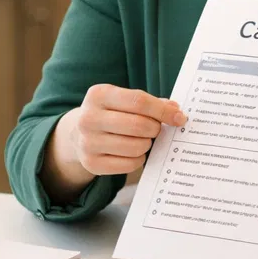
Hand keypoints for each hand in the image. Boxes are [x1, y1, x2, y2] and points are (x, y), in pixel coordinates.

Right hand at [42, 85, 185, 197]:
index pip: (139, 101)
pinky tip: (132, 152)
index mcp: (98, 94)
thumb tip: (176, 111)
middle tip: (156, 130)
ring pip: (136, 146)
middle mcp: (88, 118)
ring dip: (147, 144)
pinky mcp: (91, 163)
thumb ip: (150, 103)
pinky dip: (138, 159)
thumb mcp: (123, 100)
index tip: (180, 118)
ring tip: (141, 140)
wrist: (77, 134)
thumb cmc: (110, 113)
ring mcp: (87, 142)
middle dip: (155, 129)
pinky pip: (130, 164)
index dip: (163, 111)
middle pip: (139, 125)